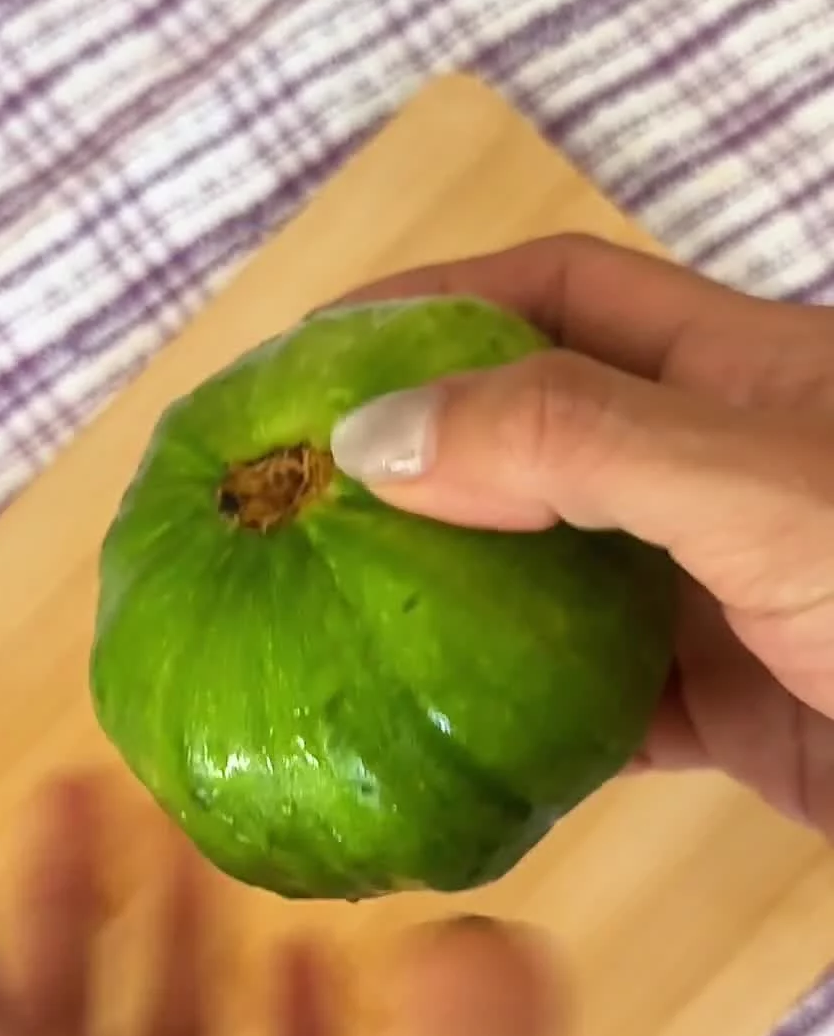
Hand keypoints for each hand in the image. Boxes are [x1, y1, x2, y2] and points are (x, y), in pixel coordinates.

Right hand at [330, 235, 833, 838]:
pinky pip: (593, 707)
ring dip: (451, 595)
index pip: (556, 295)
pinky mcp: (727, 705)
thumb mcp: (751, 483)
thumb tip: (377, 434)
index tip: (310, 351)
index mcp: (734, 371)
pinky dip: (515, 721)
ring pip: (551, 577)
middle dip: (415, 453)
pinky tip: (435, 741)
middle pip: (534, 433)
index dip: (432, 301)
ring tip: (322, 615)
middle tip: (284, 497)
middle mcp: (716, 469)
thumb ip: (574, 442)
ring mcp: (719, 590)